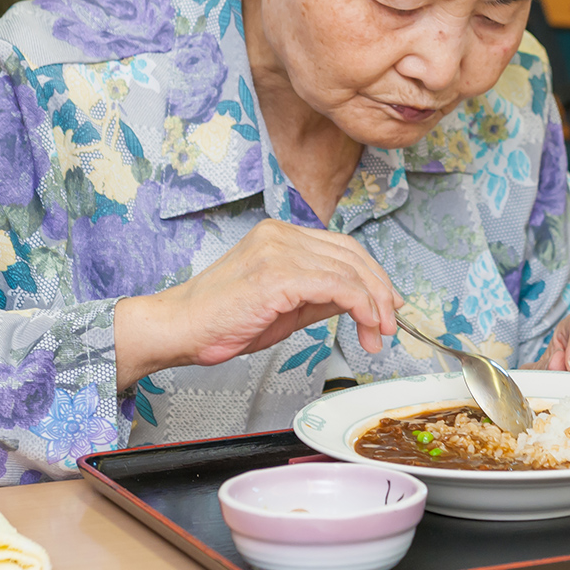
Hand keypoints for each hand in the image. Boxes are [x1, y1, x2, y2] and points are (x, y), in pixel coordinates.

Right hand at [113, 220, 399, 388]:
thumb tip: (357, 302)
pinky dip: (360, 306)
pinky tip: (366, 326)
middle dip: (380, 292)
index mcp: (280, 236)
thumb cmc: (219, 322)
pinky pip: (336, 286)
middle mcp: (281, 235)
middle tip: (391, 324)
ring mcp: (278, 250)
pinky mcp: (277, 274)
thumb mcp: (283, 307)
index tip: (388, 305)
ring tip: (379, 335)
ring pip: (350, 270)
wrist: (178, 329)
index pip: (343, 249)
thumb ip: (319, 298)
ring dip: (374, 305)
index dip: (373, 277)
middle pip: (352, 255)